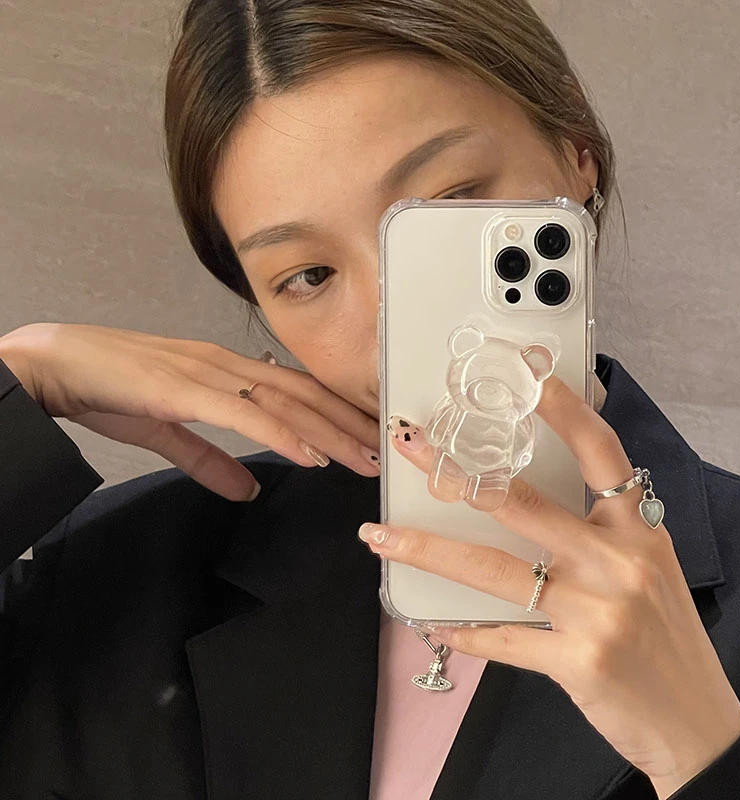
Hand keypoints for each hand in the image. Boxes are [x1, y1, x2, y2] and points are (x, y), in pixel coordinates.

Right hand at [0, 323, 379, 500]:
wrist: (55, 363)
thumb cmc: (111, 387)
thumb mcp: (170, 430)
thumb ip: (209, 459)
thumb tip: (245, 489)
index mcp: (226, 371)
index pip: (296, 392)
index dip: (336, 413)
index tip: (366, 437)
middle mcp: (226, 366)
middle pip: (302, 396)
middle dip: (348, 425)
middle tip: (385, 452)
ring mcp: (207, 374)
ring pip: (283, 404)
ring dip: (328, 433)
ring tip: (362, 458)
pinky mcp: (183, 389)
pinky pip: (242, 414)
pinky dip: (281, 434)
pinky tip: (309, 454)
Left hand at [358, 376, 739, 797]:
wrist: (696, 720)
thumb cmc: (666, 636)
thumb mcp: (649, 567)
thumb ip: (602, 530)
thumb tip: (529, 499)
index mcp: (638, 530)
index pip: (599, 451)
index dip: (563, 407)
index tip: (527, 371)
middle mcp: (618, 561)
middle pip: (522, 503)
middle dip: (457, 471)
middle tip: (410, 446)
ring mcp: (597, 611)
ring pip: (494, 570)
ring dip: (429, 550)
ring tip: (381, 536)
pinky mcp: (576, 661)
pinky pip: (502, 638)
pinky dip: (464, 631)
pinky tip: (432, 622)